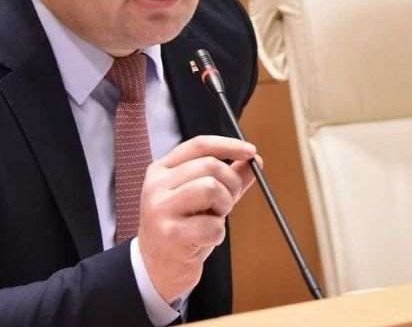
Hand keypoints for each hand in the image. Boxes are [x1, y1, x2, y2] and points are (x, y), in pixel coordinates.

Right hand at [137, 135, 259, 302]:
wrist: (156, 267)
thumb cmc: (181, 227)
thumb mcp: (200, 197)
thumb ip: (226, 177)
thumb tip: (255, 161)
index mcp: (161, 170)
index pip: (199, 145)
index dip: (229, 145)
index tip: (251, 151)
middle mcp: (156, 185)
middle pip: (210, 165)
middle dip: (230, 183)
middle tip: (227, 202)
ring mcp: (161, 209)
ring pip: (211, 188)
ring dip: (224, 206)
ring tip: (213, 218)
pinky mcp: (170, 234)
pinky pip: (212, 225)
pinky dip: (218, 233)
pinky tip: (205, 238)